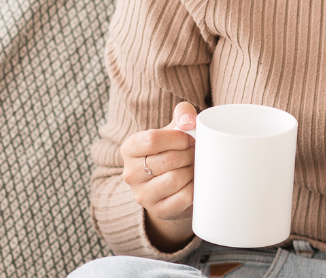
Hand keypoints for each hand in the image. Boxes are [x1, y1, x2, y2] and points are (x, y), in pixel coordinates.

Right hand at [120, 101, 197, 250]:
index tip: (188, 139)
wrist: (172, 186)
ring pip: (175, 179)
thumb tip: (189, 120)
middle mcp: (130, 173)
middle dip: (189, 155)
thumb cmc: (173, 150)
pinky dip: (195, 188)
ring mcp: (142, 195)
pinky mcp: (159, 211)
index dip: (177, 138)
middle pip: (167, 160)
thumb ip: (182, 114)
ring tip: (194, 167)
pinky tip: (194, 183)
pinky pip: (184, 197)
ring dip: (192, 171)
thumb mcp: (174, 129)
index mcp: (129, 149)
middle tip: (195, 154)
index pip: (152, 140)